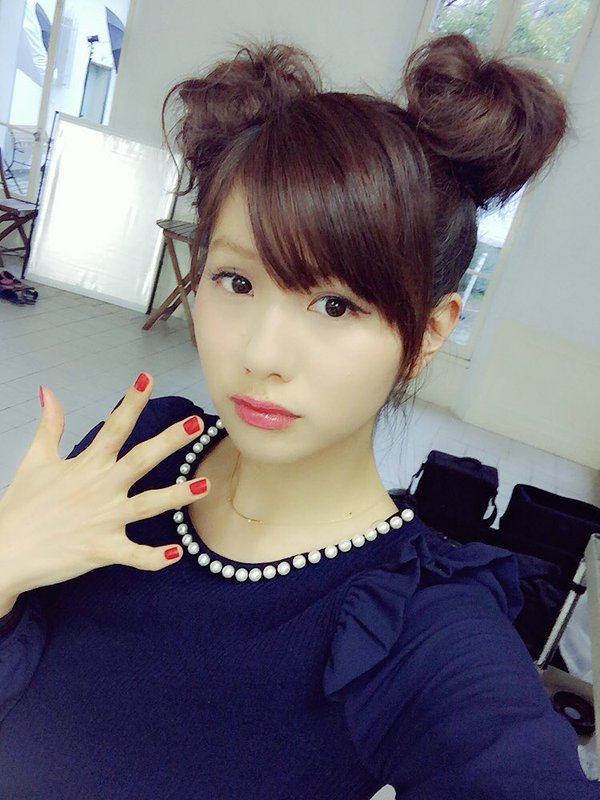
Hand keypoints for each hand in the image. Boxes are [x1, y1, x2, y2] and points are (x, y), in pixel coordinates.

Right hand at [0, 373, 210, 603]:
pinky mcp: (101, 550)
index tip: (148, 377)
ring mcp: (103, 520)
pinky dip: (154, 557)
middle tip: (196, 424)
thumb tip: (50, 392)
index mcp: (86, 465)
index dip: (131, 401)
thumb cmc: (20, 505)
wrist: (3, 551)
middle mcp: (100, 488)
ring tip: (205, 485)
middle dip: (169, 441)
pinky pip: (133, 555)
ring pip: (147, 505)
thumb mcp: (35, 460)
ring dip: (176, 495)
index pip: (114, 427)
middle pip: (140, 460)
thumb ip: (49, 426)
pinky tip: (177, 552)